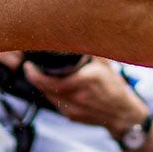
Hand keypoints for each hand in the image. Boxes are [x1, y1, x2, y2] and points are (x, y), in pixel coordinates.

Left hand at [25, 56, 144, 135]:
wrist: (123, 115)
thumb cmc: (116, 89)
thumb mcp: (107, 65)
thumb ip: (93, 51)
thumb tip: (82, 35)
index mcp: (86, 80)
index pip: (50, 80)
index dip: (34, 74)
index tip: (29, 65)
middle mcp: (78, 95)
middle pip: (45, 88)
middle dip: (35, 78)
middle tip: (30, 68)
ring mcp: (73, 109)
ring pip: (48, 96)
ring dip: (42, 86)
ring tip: (41, 76)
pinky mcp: (71, 116)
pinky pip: (55, 104)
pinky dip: (51, 95)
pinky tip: (54, 88)